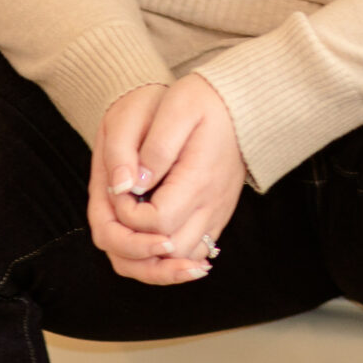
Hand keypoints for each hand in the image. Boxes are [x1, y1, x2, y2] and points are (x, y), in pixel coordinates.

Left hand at [89, 75, 243, 285]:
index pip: (157, 222)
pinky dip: (172, 257)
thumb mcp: (177, 107)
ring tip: (132, 237)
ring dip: (153, 259)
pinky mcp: (217, 216)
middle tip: (121, 217)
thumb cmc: (204, 102)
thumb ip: (154, 148)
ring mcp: (216, 213)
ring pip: (183, 260)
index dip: (129, 215)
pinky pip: (195, 252)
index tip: (123, 189)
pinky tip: (154, 241)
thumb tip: (131, 185)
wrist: (241, 105)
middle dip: (136, 245)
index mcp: (198, 179)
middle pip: (170, 253)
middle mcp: (211, 204)